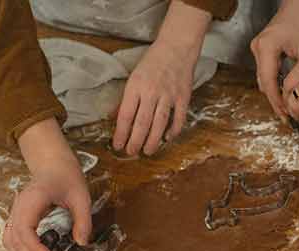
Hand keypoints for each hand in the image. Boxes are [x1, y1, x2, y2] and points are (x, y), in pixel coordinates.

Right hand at [8, 118, 91, 250]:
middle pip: (14, 240)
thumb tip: (83, 243)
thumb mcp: (82, 197)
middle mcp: (18, 208)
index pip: (24, 228)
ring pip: (10, 242)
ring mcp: (15, 214)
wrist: (54, 166)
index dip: (34, 247)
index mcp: (31, 200)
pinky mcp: (18, 219)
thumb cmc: (67, 178)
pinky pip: (13, 240)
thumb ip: (83, 220)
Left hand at [112, 1, 210, 155]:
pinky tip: (167, 138)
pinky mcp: (183, 97)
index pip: (125, 115)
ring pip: (159, 123)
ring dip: (153, 140)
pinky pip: (178, 118)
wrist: (176, 48)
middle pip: (142, 123)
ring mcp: (169, 96)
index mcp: (135, 87)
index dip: (121, 133)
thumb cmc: (153, 62)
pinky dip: (173, 130)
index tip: (117, 145)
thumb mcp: (134, 77)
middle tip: (131, 153)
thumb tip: (115, 117)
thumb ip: (126, 98)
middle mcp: (151, 92)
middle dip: (135, 141)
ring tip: (148, 151)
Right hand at [250, 0, 298, 119]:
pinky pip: (266, 72)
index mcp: (266, 48)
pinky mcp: (262, 51)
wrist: (298, 6)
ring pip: (264, 79)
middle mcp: (258, 49)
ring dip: (274, 94)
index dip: (277, 101)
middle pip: (264, 83)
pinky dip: (275, 84)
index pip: (269, 82)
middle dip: (275, 101)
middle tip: (288, 117)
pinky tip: (284, 94)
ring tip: (287, 110)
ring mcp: (258, 50)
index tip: (286, 114)